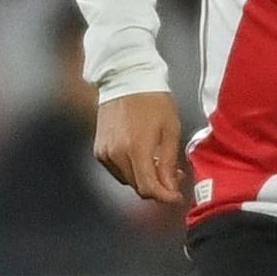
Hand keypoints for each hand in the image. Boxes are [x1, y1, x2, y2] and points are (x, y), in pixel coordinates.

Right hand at [94, 90, 186, 205]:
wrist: (126, 78)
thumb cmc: (153, 100)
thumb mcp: (170, 129)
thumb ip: (168, 162)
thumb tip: (170, 189)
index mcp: (136, 149)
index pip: (148, 188)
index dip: (165, 197)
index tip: (177, 196)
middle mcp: (116, 154)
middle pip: (138, 187)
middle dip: (158, 187)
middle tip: (173, 177)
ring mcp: (105, 153)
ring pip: (127, 180)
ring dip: (144, 178)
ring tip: (158, 163)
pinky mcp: (99, 149)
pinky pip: (117, 170)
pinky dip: (131, 169)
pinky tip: (142, 157)